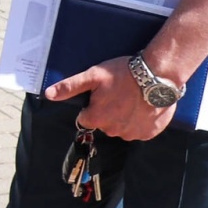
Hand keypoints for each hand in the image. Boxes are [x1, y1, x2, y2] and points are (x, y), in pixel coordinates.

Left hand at [43, 56, 174, 140]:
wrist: (159, 75)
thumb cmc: (124, 74)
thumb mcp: (93, 76)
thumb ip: (69, 87)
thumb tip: (48, 95)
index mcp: (97, 118)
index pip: (86, 119)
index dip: (92, 107)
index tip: (102, 95)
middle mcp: (114, 131)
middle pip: (104, 124)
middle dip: (108, 112)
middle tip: (118, 94)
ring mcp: (133, 133)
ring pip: (122, 128)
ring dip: (124, 118)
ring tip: (132, 99)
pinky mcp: (150, 133)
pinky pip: (139, 131)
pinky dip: (140, 122)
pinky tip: (143, 107)